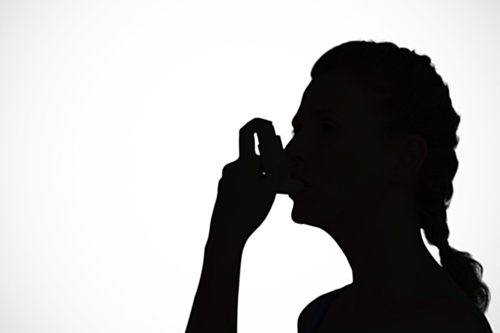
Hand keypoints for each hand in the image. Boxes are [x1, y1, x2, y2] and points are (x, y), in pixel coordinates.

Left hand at [208, 118, 291, 245]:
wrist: (225, 233)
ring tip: (272, 192)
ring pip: (248, 170)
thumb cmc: (247, 212)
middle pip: (253, 157)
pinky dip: (253, 183)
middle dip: (268, 163)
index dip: (256, 123)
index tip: (267, 123)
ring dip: (261, 175)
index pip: (246, 133)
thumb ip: (278, 173)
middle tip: (282, 175)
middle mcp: (233, 167)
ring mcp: (227, 178)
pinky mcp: (225, 189)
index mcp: (243, 163)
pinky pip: (242, 180)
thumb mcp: (269, 191)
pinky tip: (259, 199)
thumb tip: (286, 161)